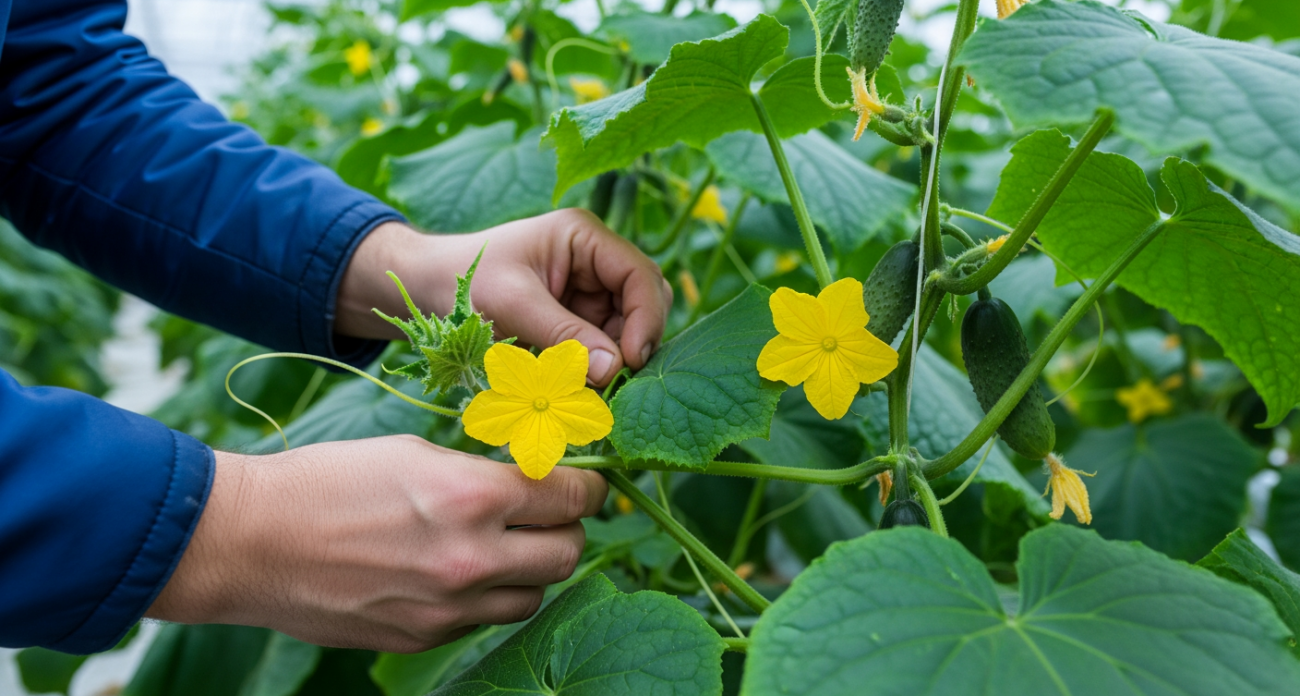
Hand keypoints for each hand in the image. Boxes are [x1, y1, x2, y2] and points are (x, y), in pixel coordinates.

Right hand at [147, 436, 607, 651]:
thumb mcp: (416, 451)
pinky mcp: (423, 637)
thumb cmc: (329, 480)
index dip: (585, 485)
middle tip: (553, 513)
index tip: (582, 480)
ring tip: (511, 545)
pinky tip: (466, 571)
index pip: (571, 497)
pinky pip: (487, 619)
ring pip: (536, 596)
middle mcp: (471, 559)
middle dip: (569, 529)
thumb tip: (535, 477)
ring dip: (535, 569)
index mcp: (472, 497)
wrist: (251, 542)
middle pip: (568, 553)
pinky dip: (491, 595)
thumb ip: (483, 472)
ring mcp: (449, 607)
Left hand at [336, 211, 671, 385]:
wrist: (423, 290)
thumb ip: (565, 335)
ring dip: (611, 361)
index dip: (645, 319)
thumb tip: (614, 369)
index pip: (640, 276)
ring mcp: (586, 291)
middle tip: (611, 382)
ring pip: (624, 331)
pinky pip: (599, 348)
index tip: (630, 361)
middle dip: (631, 342)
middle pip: (642, 304)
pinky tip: (572, 387)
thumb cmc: (461, 281)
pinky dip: (591, 370)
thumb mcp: (513, 305)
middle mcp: (594, 261)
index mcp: (584, 237)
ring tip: (583, 389)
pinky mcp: (574, 319)